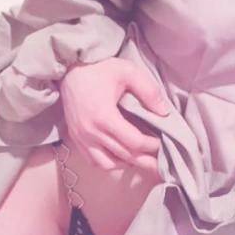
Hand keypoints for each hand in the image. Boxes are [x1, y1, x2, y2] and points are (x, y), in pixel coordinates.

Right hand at [59, 57, 169, 173]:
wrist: (70, 69)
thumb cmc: (100, 69)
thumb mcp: (129, 72)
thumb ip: (149, 92)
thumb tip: (164, 113)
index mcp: (104, 116)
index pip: (134, 142)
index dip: (151, 146)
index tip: (163, 144)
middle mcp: (91, 132)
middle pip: (124, 156)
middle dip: (145, 161)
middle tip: (160, 165)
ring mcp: (81, 137)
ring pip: (107, 164)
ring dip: (126, 163)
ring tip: (141, 160)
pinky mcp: (75, 138)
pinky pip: (93, 161)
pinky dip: (108, 163)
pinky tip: (120, 157)